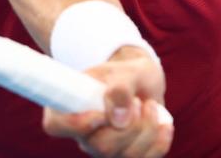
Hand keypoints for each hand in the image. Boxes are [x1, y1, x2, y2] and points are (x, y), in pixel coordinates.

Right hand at [42, 46, 172, 156]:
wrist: (142, 82)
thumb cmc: (127, 74)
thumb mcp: (126, 71)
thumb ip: (121, 87)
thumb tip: (120, 117)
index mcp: (70, 107)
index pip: (56, 125)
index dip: (76, 124)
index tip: (101, 112)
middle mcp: (84, 135)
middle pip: (100, 147)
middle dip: (129, 125)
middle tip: (137, 102)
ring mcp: (105, 150)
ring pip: (126, 156)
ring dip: (147, 128)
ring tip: (149, 105)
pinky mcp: (128, 156)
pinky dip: (161, 141)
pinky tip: (164, 124)